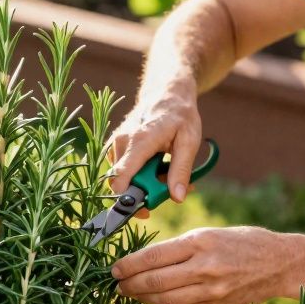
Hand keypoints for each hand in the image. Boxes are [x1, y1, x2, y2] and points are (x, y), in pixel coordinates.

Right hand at [106, 75, 202, 205]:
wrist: (166, 93)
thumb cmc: (180, 116)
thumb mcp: (189, 142)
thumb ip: (181, 170)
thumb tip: (177, 198)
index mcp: (139, 141)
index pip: (121, 178)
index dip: (128, 200)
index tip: (145, 210)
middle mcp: (121, 142)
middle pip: (122, 183)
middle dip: (145, 194)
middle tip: (171, 192)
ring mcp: (116, 143)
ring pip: (123, 179)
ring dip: (144, 184)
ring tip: (167, 175)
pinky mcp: (115, 147)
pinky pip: (123, 171)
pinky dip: (139, 175)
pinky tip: (156, 167)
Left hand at [112, 227, 291, 303]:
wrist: (282, 264)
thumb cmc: (243, 242)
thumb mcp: (211, 233)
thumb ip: (181, 247)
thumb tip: (146, 261)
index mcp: (201, 242)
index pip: (154, 256)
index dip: (129, 265)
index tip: (114, 269)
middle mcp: (205, 267)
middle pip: (156, 281)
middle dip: (130, 284)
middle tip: (116, 284)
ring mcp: (213, 290)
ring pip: (166, 300)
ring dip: (143, 298)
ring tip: (130, 293)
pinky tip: (154, 300)